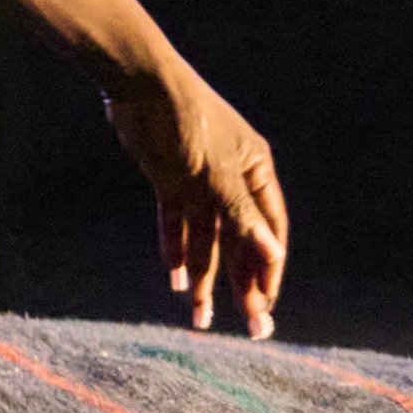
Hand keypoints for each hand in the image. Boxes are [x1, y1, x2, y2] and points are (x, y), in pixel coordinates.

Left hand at [102, 69, 290, 337]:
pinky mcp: (169, 181)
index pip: (269, 231)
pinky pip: (176, 224)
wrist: (140, 85)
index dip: (267, 270)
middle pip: (239, 241)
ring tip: (201, 318)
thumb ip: (240, 216)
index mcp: (256, 171)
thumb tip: (272, 255)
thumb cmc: (188, 120)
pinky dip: (175, 250)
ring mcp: (199, 183)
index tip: (264, 307)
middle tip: (249, 328)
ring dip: (204, 278)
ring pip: (206, 239)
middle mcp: (231, 180)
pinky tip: (175, 281)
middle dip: (241, 284)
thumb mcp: (216, 174)